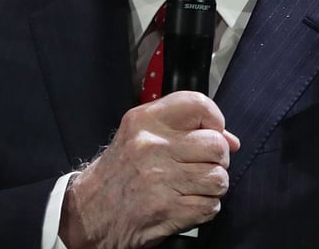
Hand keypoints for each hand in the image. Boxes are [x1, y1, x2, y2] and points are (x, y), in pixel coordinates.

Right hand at [60, 91, 240, 248]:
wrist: (88, 214)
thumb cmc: (120, 173)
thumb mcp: (140, 136)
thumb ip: (183, 129)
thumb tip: (231, 140)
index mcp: (145, 121)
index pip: (198, 104)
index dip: (215, 119)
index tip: (212, 131)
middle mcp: (152, 147)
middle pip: (216, 145)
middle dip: (218, 159)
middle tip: (204, 165)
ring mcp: (161, 180)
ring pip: (218, 178)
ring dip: (213, 186)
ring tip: (196, 186)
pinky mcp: (167, 210)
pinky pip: (211, 206)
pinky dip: (205, 208)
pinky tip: (188, 204)